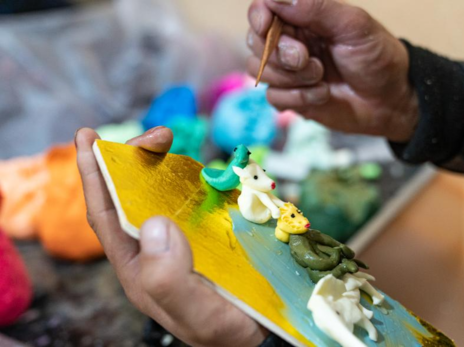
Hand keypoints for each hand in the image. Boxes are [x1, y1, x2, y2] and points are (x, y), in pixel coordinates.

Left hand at [75, 127, 266, 346]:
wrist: (255, 338)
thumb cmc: (223, 332)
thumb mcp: (195, 314)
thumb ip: (169, 277)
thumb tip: (154, 222)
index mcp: (140, 265)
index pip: (108, 215)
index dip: (94, 176)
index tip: (87, 138)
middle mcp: (155, 247)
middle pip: (134, 194)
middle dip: (136, 159)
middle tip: (159, 135)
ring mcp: (183, 237)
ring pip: (164, 191)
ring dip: (165, 162)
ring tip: (172, 141)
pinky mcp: (209, 232)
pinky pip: (198, 197)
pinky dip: (199, 177)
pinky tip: (206, 168)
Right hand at [247, 0, 418, 141]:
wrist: (391, 100)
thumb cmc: (377, 57)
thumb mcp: (353, 25)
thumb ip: (316, 7)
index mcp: (304, 17)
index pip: (264, 9)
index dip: (259, 17)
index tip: (266, 25)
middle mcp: (292, 41)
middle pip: (256, 42)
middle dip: (279, 53)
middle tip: (307, 59)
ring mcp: (290, 72)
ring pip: (261, 71)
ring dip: (292, 78)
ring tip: (322, 78)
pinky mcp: (292, 99)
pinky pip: (273, 97)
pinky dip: (298, 99)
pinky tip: (322, 95)